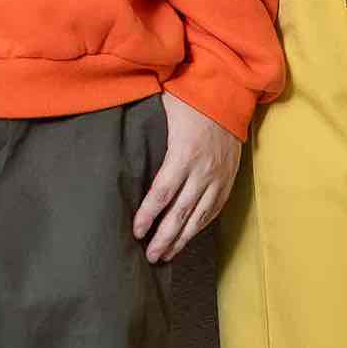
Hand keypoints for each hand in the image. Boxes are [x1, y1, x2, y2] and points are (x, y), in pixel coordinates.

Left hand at [132, 93, 242, 263]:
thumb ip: (144, 129)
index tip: (136, 232)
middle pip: (180, 213)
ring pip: (199, 217)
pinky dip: (199, 227)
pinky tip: (188, 238)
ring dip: (181, 239)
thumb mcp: (163, 108)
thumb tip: (117, 140)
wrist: (229, 91)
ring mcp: (219, 177)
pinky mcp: (229, 180)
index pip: (162, 193)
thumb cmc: (190, 96)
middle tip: (149, 256)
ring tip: (166, 256)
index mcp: (184, 153)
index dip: (148, 215)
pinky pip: (214, 210)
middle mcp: (203, 170)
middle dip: (164, 237)